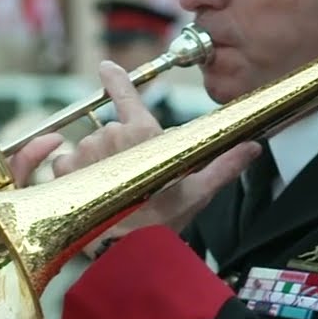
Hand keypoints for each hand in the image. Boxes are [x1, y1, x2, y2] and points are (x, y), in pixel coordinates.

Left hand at [51, 61, 261, 249]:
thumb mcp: (197, 192)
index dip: (116, 80)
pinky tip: (91, 193)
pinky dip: (75, 175)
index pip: (128, 96)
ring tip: (113, 191)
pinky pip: (66, 163)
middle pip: (112, 132)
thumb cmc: (162, 221)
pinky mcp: (65, 169)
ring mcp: (85, 151)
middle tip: (134, 181)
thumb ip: (224, 165)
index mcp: (144, 134)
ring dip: (97, 164)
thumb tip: (253, 148)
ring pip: (89, 148)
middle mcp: (111, 135)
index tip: (105, 67)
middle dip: (120, 151)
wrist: (125, 250)